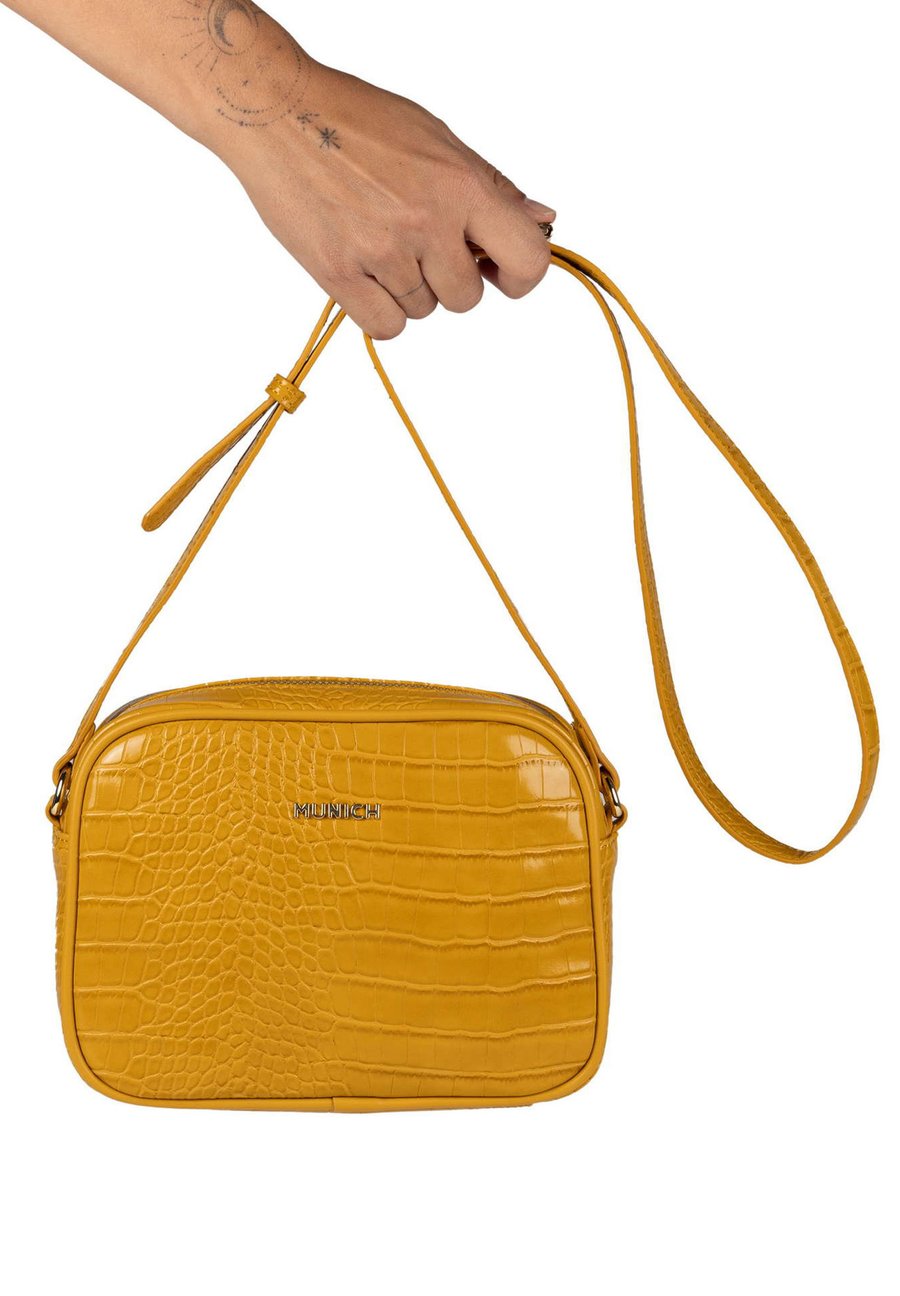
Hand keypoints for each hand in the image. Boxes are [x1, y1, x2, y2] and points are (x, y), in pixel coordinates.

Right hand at [215, 55, 556, 338]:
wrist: (278, 114)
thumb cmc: (358, 120)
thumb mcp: (438, 139)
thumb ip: (492, 187)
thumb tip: (541, 220)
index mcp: (462, 186)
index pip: (526, 260)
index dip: (518, 276)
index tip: (498, 271)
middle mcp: (427, 222)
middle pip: (466, 299)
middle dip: (449, 280)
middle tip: (419, 245)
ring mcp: (383, 251)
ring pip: (422, 311)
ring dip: (408, 289)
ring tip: (379, 241)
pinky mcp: (340, 274)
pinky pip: (385, 326)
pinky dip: (380, 310)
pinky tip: (365, 273)